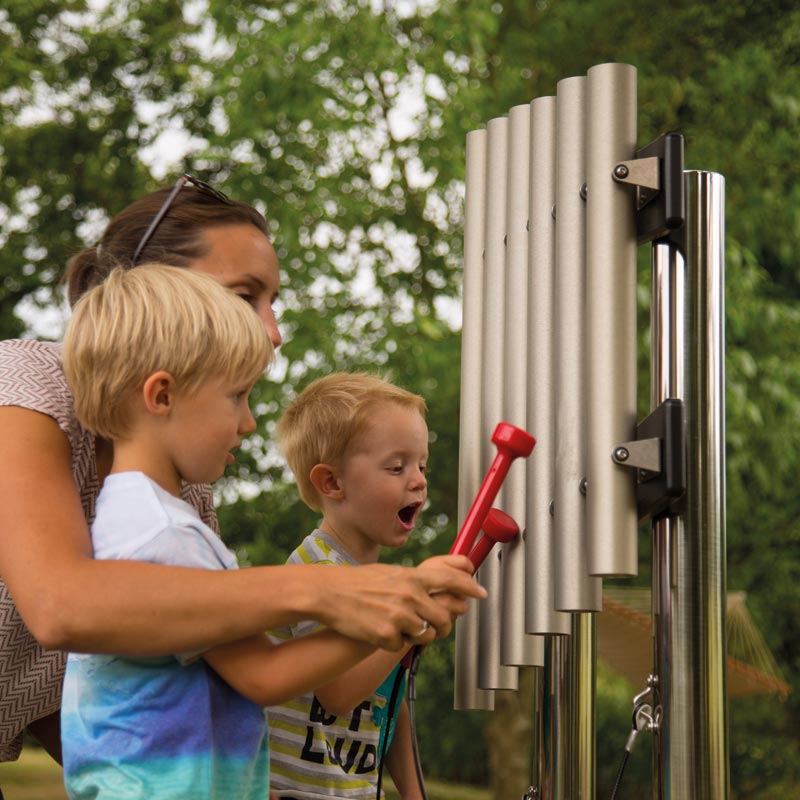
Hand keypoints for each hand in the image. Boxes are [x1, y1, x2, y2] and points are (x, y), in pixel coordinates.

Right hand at [315, 556, 485, 650]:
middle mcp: (411, 595)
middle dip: (442, 626)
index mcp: (412, 577)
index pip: (452, 580)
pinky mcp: (387, 635)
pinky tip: (378, 631)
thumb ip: (415, 580)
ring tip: (397, 626)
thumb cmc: (358, 582)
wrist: (330, 593)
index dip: (470, 587)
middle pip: (444, 618)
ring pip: (425, 635)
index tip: (481, 594)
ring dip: (415, 635)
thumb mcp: (391, 573)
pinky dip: (392, 642)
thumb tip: (437, 583)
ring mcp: (400, 616)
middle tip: (433, 626)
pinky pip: (400, 646)